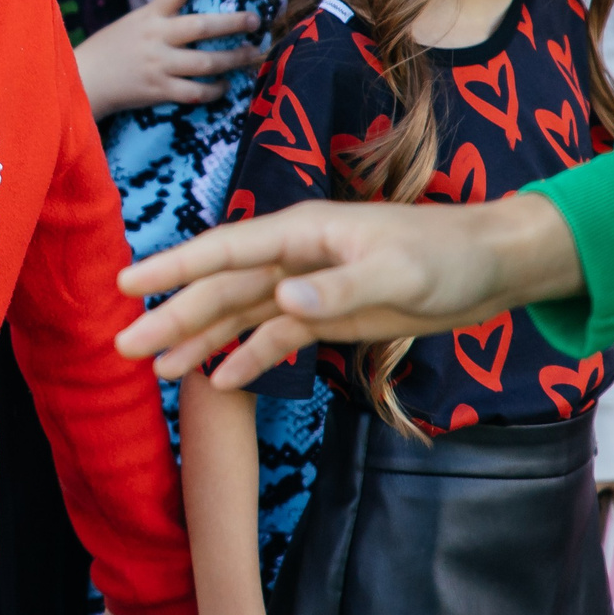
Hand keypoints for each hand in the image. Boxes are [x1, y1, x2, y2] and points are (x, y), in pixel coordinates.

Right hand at [74, 0, 266, 120]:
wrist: (83, 80)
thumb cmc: (112, 49)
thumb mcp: (133, 23)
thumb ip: (161, 17)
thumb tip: (199, 11)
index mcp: (149, 16)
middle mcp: (155, 38)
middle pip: (202, 27)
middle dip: (234, 23)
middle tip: (255, 21)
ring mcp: (158, 65)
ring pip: (206, 62)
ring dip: (233, 59)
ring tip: (251, 55)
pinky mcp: (159, 90)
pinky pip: (196, 92)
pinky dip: (215, 89)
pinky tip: (224, 85)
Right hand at [115, 194, 582, 384]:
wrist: (491, 268)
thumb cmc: (448, 255)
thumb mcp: (398, 272)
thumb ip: (339, 288)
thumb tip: (283, 301)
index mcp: (301, 234)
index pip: (223, 251)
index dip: (173, 268)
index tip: (126, 284)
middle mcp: (293, 258)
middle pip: (220, 289)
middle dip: (171, 316)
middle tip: (123, 345)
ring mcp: (307, 287)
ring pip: (238, 315)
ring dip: (198, 339)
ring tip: (153, 368)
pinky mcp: (326, 315)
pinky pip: (273, 338)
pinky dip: (246, 358)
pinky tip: (217, 381)